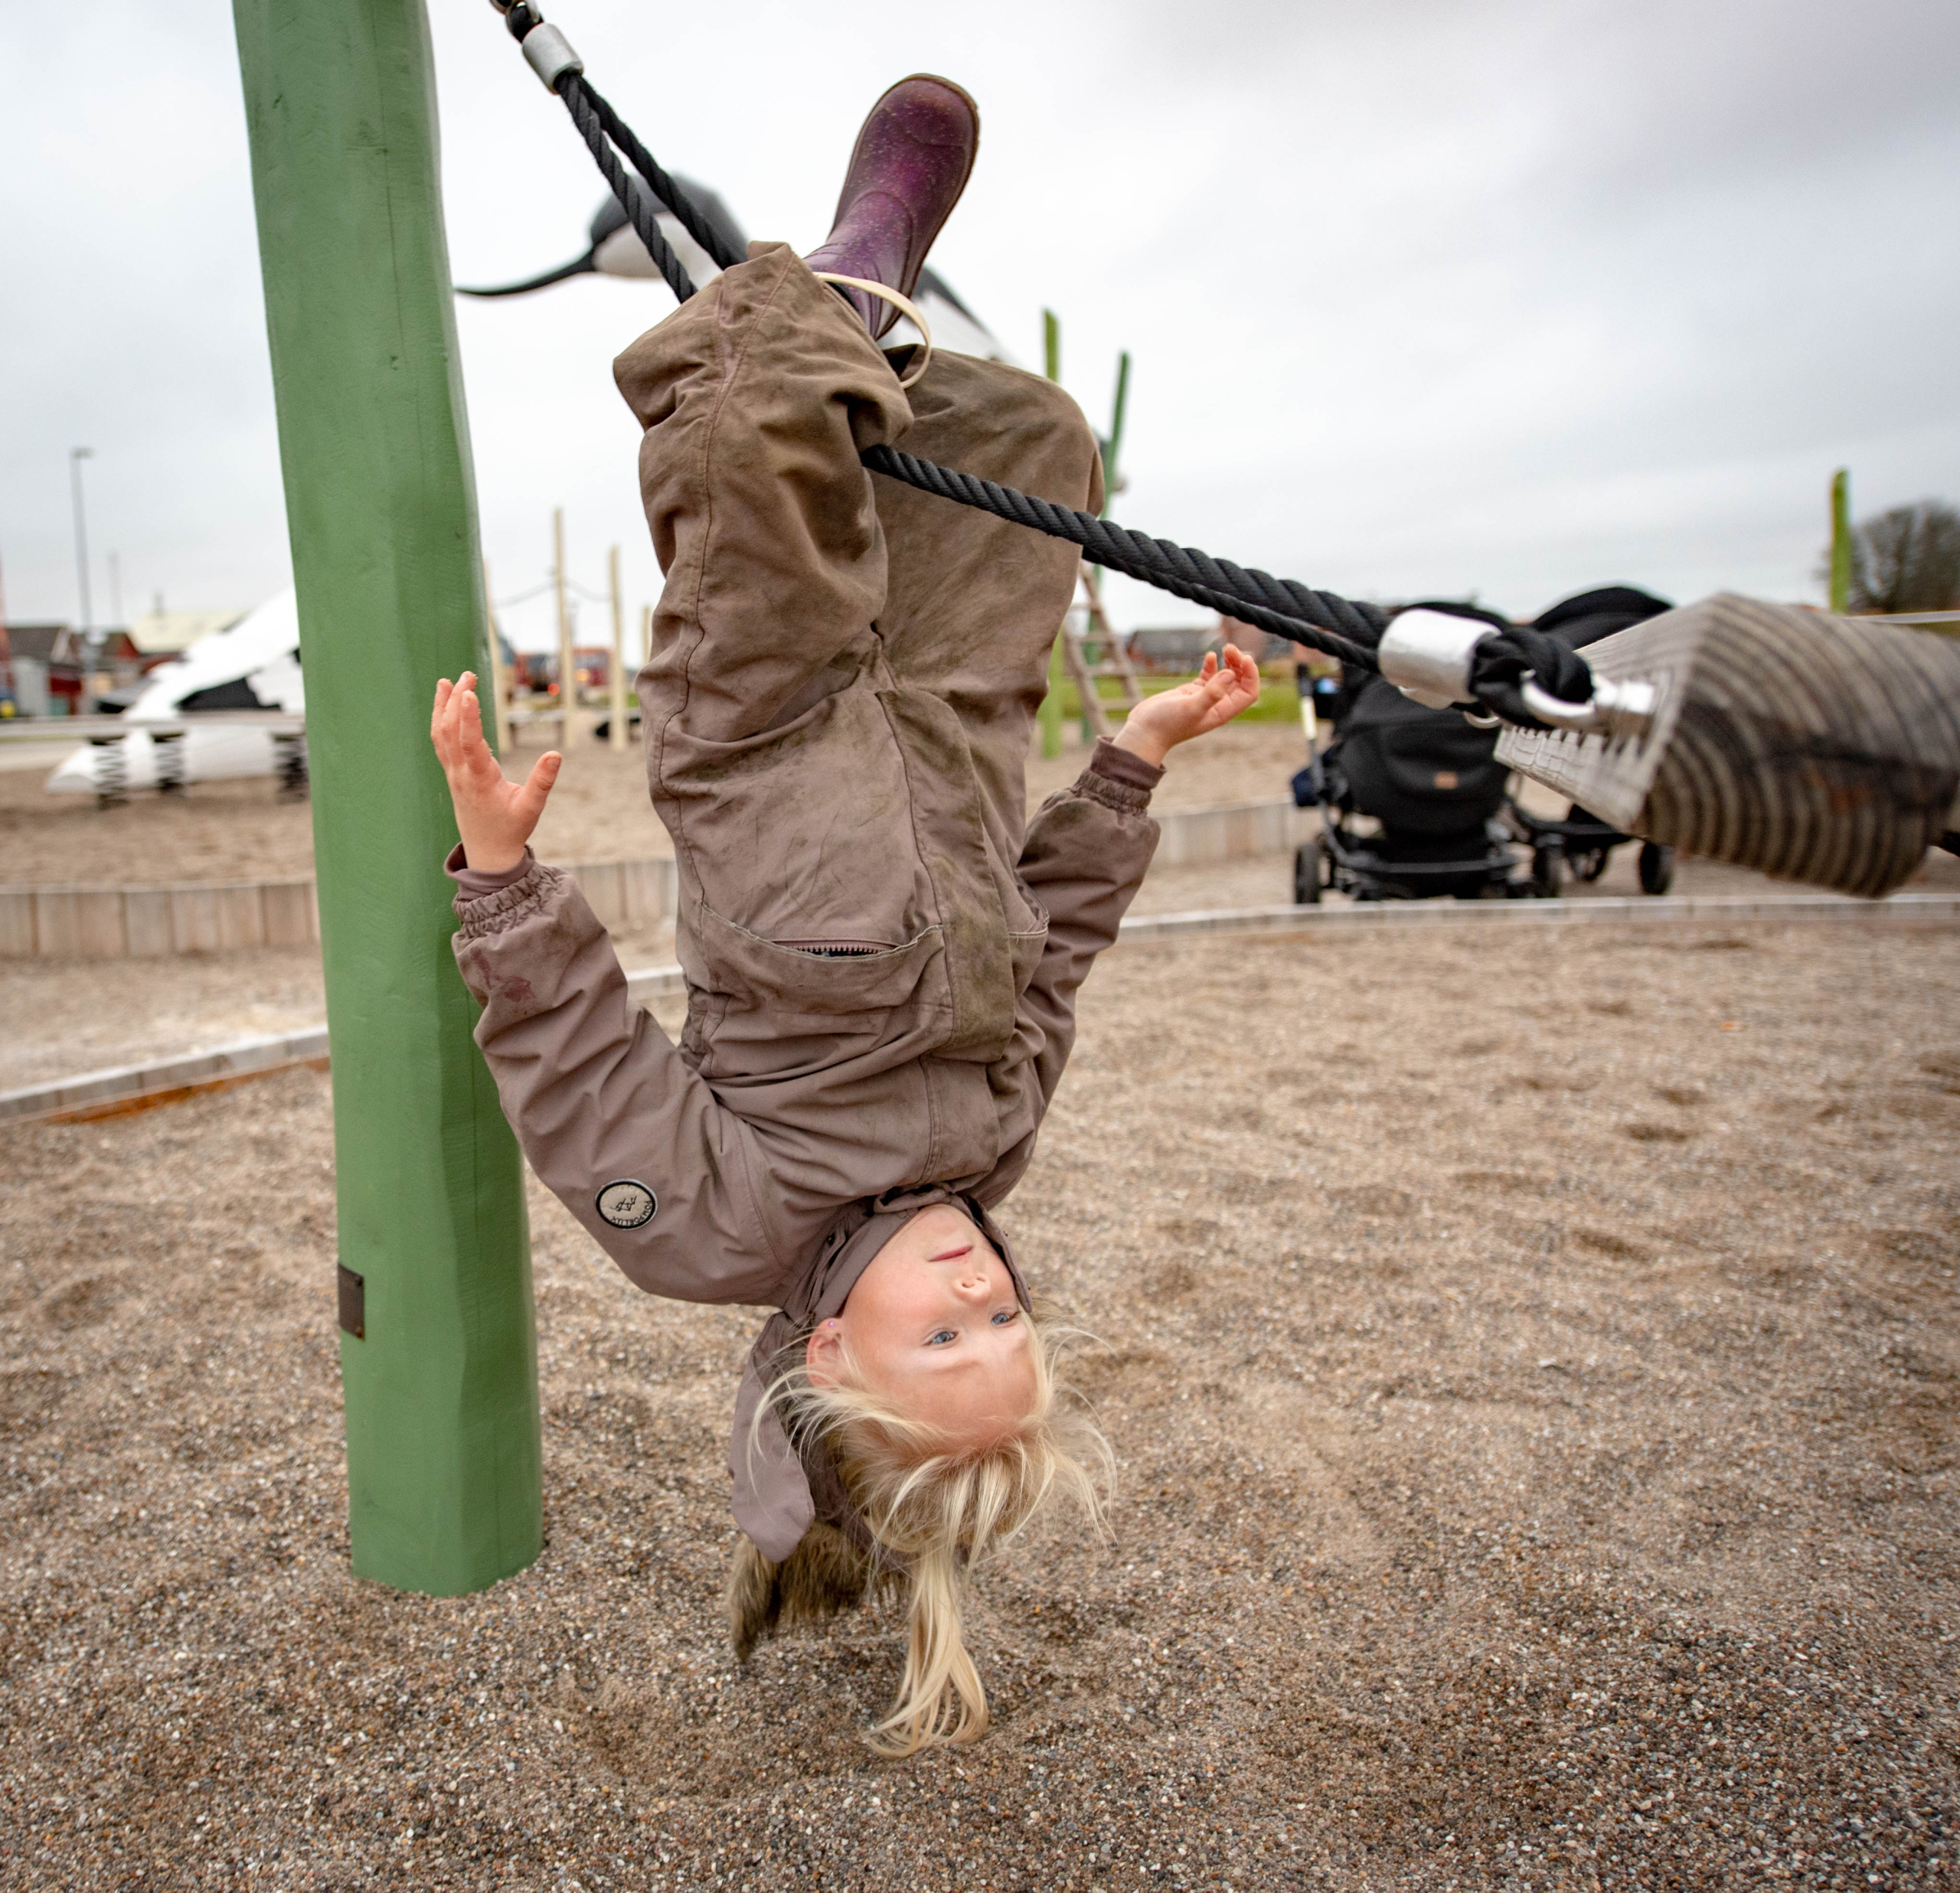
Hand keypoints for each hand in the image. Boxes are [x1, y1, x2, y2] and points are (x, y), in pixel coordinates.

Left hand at [429, 672, 560, 872]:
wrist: (487, 851)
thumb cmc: (511, 829)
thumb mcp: (532, 808)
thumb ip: (543, 782)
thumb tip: (556, 755)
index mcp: (479, 780)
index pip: (469, 743)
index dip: (468, 717)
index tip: (469, 691)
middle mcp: (460, 774)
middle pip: (450, 731)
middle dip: (456, 701)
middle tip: (468, 675)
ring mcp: (453, 773)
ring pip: (441, 735)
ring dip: (443, 707)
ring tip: (446, 681)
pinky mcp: (453, 773)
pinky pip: (441, 742)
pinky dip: (441, 720)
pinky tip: (447, 705)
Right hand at [1113, 643, 1261, 767]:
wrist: (1145, 731)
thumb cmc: (1168, 724)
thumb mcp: (1192, 707)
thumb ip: (1212, 692)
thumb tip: (1230, 673)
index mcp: (1223, 711)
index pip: (1249, 692)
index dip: (1252, 675)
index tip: (1245, 657)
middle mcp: (1218, 705)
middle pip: (1240, 682)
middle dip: (1240, 663)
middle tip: (1230, 648)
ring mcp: (1205, 697)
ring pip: (1226, 676)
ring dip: (1229, 662)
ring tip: (1225, 648)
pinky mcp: (1192, 692)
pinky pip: (1209, 675)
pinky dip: (1212, 664)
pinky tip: (1210, 655)